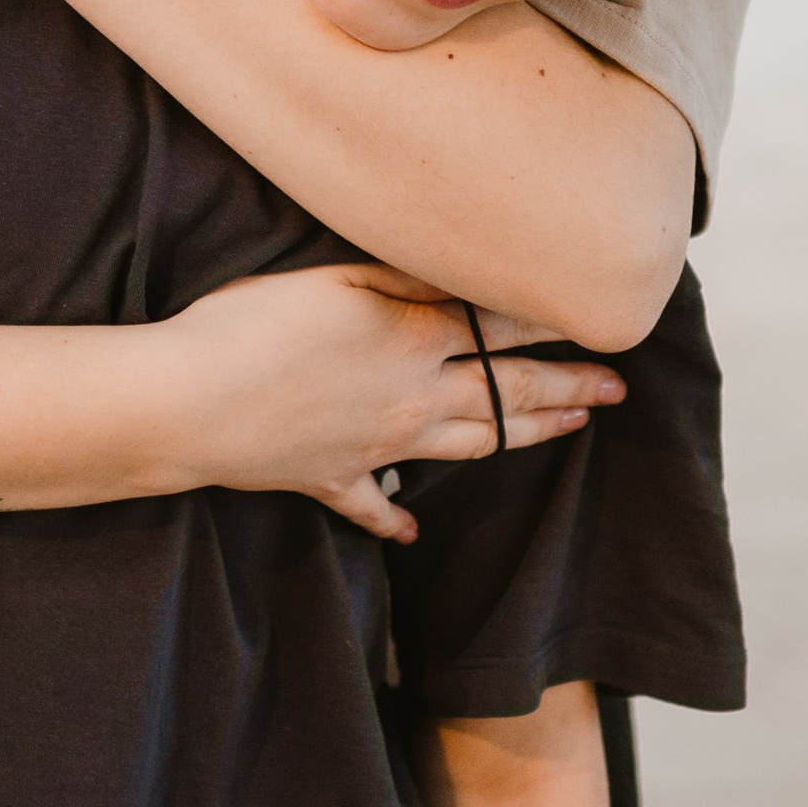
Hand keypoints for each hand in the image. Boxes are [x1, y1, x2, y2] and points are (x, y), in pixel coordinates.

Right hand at [168, 265, 621, 546]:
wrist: (190, 404)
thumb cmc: (252, 324)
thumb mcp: (334, 278)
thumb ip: (405, 277)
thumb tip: (465, 276)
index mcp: (413, 341)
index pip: (503, 330)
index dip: (555, 323)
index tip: (605, 322)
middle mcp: (410, 400)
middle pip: (506, 395)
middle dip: (567, 389)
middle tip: (616, 393)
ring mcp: (373, 448)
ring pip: (465, 446)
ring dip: (519, 437)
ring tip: (565, 431)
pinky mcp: (327, 480)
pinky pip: (371, 507)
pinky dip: (394, 520)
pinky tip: (411, 530)